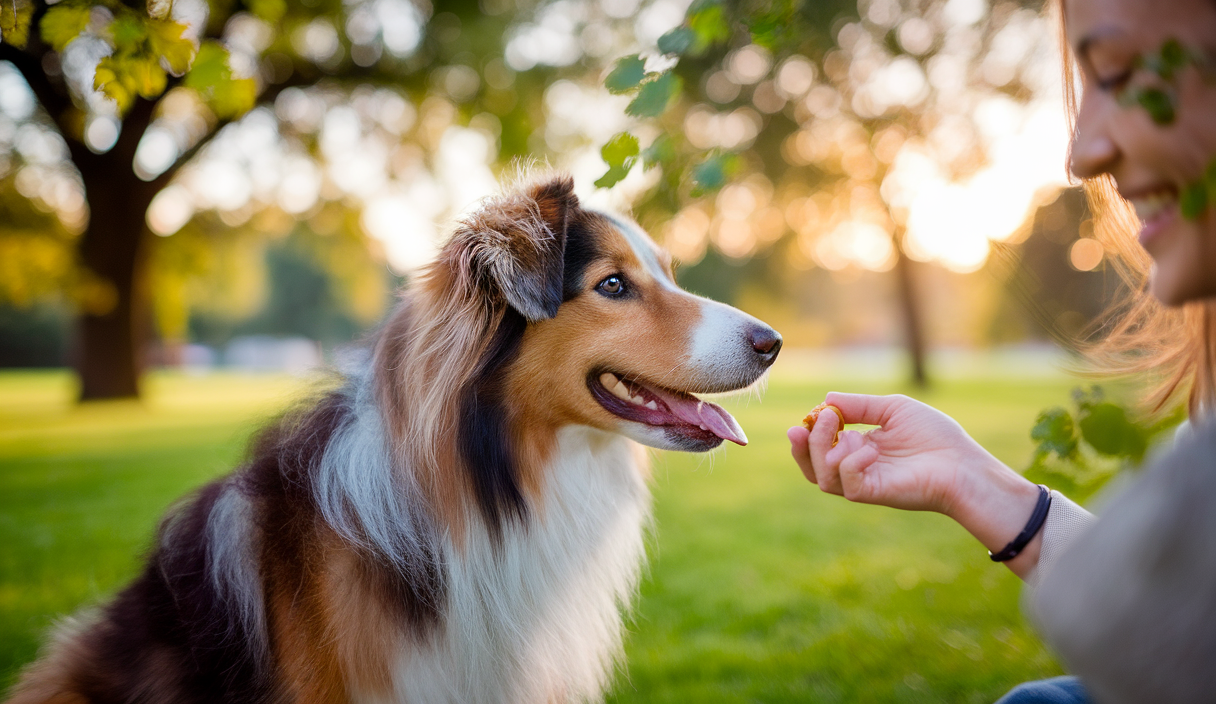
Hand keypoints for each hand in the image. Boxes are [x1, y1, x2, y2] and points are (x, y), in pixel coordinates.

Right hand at [787, 392, 1043, 577]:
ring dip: (820, 449)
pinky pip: (846, 484)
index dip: (810, 431)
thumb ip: (859, 405)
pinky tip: (870, 450)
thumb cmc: (936, 437)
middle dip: (805, 443)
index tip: (814, 412)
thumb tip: (826, 399)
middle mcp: (856, 467)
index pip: (821, 445)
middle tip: (816, 420)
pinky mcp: (874, 493)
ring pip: (821, 477)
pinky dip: (849, 463)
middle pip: (812, 465)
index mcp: (859, 448)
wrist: (964, 465)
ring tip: (839, 428)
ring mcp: (864, 482)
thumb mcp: (893, 409)